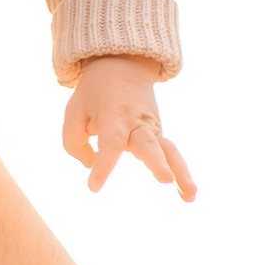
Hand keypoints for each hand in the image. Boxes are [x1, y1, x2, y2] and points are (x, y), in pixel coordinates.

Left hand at [63, 57, 194, 198]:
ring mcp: (151, 128)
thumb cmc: (94, 94)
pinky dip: (182, 174)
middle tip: (166, 179)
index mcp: (113, 115)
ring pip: (169, 150)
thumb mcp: (74, 112)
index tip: (94, 186)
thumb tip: (92, 164)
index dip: (103, 165)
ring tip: (190, 196)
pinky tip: (188, 195)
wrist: (123, 67)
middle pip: (148, 143)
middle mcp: (136, 122)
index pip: (110, 143)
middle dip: (157, 162)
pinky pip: (172, 155)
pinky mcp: (159, 135)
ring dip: (181, 173)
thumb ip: (74, 143)